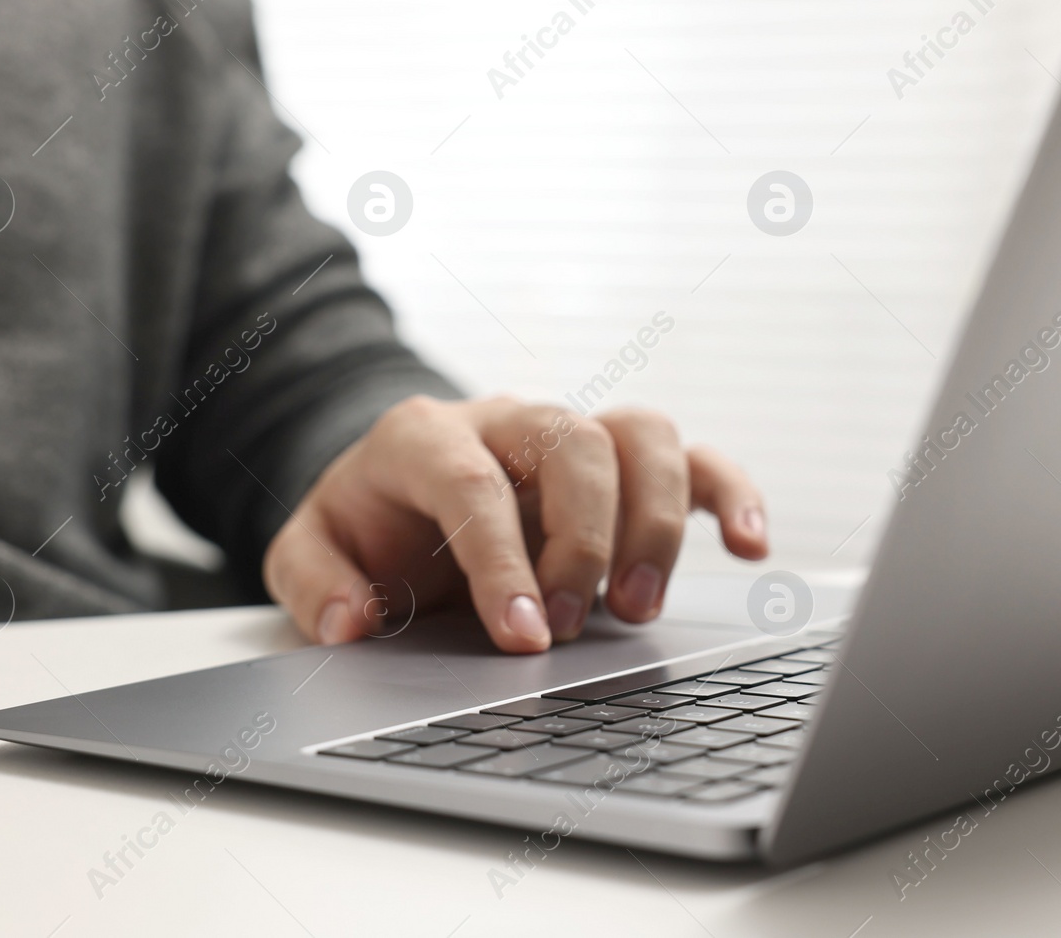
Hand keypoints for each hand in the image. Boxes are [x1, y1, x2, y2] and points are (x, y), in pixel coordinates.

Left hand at [263, 395, 767, 652]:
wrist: (403, 495)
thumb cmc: (367, 527)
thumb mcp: (311, 554)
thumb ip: (314, 583)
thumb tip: (350, 621)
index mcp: (425, 436)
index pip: (472, 483)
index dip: (501, 561)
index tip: (521, 638)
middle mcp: (507, 421)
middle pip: (572, 445)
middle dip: (581, 542)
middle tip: (568, 627)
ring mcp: (572, 437)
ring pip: (640, 436)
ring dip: (653, 522)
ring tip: (636, 609)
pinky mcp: (622, 466)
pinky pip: (691, 459)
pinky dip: (728, 493)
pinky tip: (749, 546)